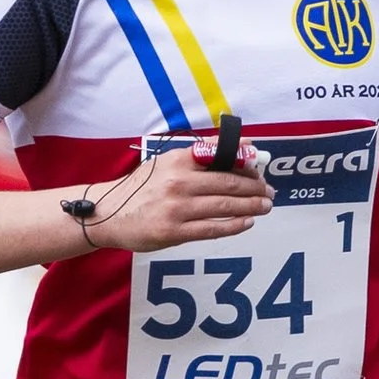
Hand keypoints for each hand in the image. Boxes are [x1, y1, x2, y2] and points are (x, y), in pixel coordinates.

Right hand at [71, 143, 272, 256]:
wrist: (108, 214)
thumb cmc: (140, 188)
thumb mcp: (165, 163)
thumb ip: (199, 156)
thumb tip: (238, 147)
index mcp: (179, 161)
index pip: (222, 158)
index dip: (247, 164)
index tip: (261, 169)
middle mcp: (179, 183)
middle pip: (229, 184)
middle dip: (255, 188)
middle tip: (270, 192)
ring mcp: (177, 208)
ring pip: (225, 206)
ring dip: (251, 206)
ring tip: (265, 206)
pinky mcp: (174, 232)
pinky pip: (212, 228)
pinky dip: (234, 225)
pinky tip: (247, 222)